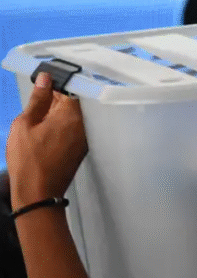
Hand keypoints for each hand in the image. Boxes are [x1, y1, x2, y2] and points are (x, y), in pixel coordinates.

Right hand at [5, 72, 87, 207]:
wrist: (38, 192)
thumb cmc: (29, 159)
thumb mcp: (25, 123)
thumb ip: (38, 99)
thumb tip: (45, 79)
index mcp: (73, 116)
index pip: (72, 89)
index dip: (57, 84)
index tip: (43, 84)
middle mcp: (85, 126)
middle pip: (75, 102)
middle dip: (57, 99)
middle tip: (37, 104)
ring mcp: (85, 139)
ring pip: (74, 116)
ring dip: (58, 113)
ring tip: (39, 119)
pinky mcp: (81, 149)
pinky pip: (74, 129)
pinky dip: (61, 126)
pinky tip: (46, 131)